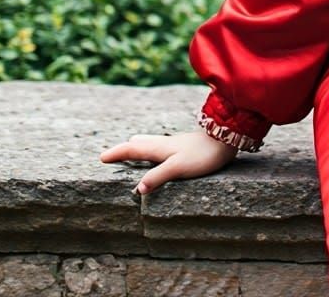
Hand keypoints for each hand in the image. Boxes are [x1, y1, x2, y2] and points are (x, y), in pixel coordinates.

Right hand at [100, 130, 239, 194]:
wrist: (227, 138)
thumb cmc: (203, 154)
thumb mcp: (179, 167)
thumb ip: (158, 176)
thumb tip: (138, 189)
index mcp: (160, 148)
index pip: (133, 149)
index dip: (117, 153)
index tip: (101, 157)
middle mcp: (166, 144)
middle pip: (141, 144)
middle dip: (126, 148)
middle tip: (113, 152)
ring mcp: (177, 144)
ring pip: (152, 144)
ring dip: (140, 146)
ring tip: (133, 146)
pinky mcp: (187, 147)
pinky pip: (163, 147)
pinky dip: (153, 149)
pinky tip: (162, 152)